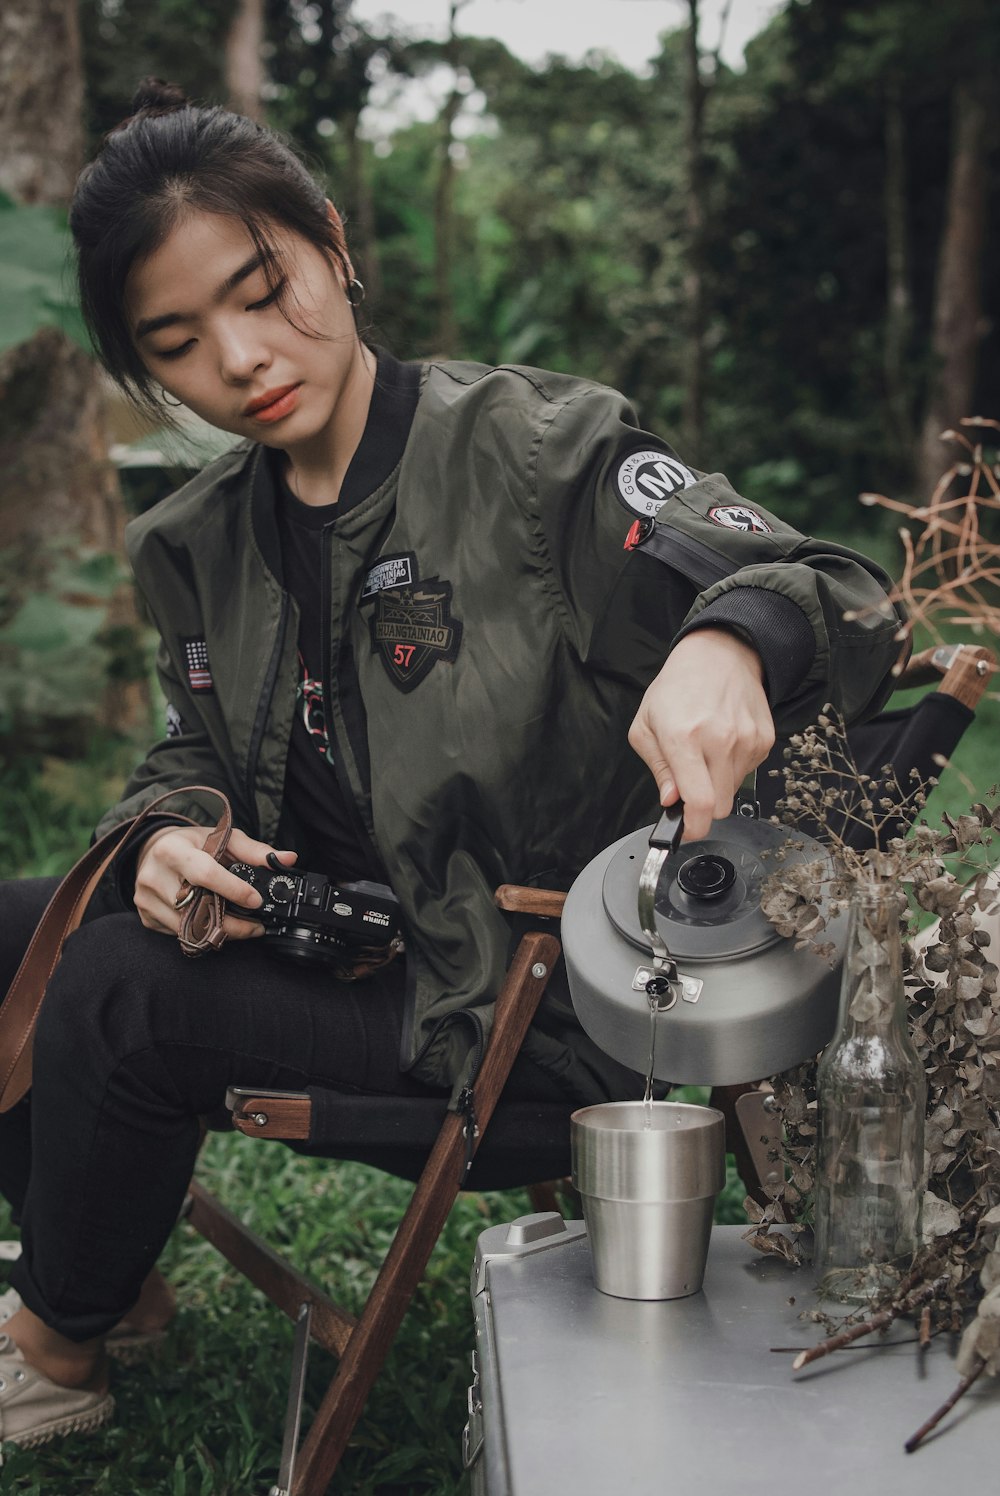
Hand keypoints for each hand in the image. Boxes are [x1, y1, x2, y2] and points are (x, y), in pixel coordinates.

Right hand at [133, 825, 298, 938]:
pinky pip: (180, 934)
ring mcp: (147, 899)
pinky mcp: (146, 917)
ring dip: (221, 931)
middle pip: (198, 908)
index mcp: (172, 850)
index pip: (204, 873)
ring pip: (190, 927)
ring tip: (243, 927)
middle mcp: (154, 875)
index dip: (233, 889)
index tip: (256, 901)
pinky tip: (216, 925)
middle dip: (232, 921)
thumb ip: (255, 851)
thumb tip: (288, 859)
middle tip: (257, 925)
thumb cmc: (192, 844)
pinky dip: (202, 933)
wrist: (153, 851)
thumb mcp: (221, 838)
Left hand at [628, 628, 775, 841]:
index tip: (686, 831)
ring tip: (705, 752)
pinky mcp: (765, 740)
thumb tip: (670, 801)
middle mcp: (720, 739)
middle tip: (690, 784)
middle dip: (702, 805)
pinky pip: (748, 773)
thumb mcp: (646, 726)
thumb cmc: (677, 688)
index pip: (698, 801)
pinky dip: (733, 767)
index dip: (693, 827)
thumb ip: (658, 769)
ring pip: (733, 792)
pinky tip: (723, 743)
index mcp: (684, 737)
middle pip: (719, 806)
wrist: (719, 654)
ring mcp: (747, 740)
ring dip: (717, 783)